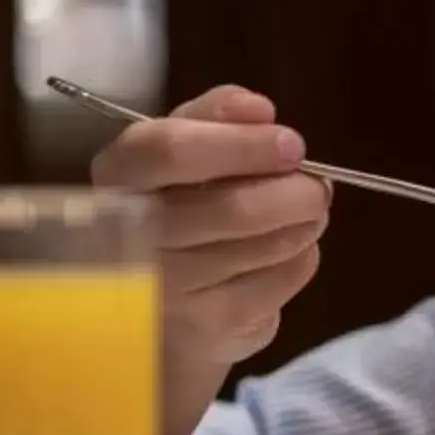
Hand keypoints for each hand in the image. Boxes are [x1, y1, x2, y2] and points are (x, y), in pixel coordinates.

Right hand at [89, 85, 331, 434]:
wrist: (167, 303)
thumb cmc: (181, 205)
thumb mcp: (189, 145)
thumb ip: (217, 115)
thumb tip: (258, 110)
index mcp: (119, 176)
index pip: (167, 151)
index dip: (240, 144)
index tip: (291, 144)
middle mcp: (132, 236)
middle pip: (233, 207)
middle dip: (294, 191)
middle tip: (316, 185)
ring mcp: (170, 289)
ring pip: (269, 243)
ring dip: (304, 222)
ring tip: (302, 213)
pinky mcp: (213, 324)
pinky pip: (286, 276)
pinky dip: (302, 255)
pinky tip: (284, 250)